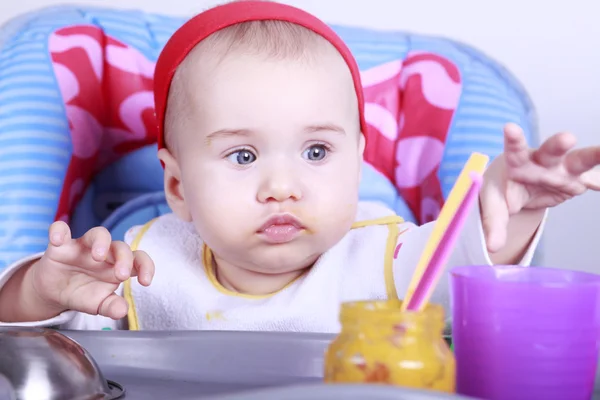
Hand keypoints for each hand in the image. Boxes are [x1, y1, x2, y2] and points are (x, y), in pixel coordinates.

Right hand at [29, 222, 154, 319]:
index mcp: (118, 266)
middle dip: (124, 259)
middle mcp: (105, 253)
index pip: (139, 259)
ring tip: (97, 257)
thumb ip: (111, 306)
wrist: (55, 292)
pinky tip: (57, 239)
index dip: (146, 266)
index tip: (145, 281)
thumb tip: (122, 310)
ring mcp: (84, 246)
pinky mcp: (61, 245)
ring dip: (101, 242)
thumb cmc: (83, 293)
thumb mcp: (98, 304)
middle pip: (121, 247)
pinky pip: (60, 230)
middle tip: (121, 275)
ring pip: (98, 233)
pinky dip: (59, 231)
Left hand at [481, 123, 599, 252]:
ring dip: (593, 157)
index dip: (513, 139)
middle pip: (550, 151)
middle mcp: (541, 161)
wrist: (517, 186)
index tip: (509, 128)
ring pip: (578, 161)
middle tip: (566, 138)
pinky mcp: (576, 182)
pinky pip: (593, 180)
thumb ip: (493, 224)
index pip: (513, 149)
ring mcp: (562, 170)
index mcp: (516, 161)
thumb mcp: (494, 206)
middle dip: (558, 144)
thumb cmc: (501, 190)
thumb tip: (493, 247)